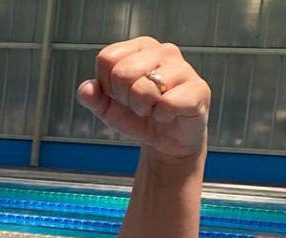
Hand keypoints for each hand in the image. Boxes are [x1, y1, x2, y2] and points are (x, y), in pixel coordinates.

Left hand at [77, 37, 210, 162]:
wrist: (166, 141)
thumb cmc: (139, 117)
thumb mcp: (108, 109)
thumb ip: (93, 97)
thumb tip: (86, 89)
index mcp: (140, 48)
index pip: (107, 58)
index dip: (107, 84)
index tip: (120, 95)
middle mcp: (163, 51)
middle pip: (123, 72)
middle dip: (125, 98)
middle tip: (139, 105)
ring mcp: (183, 68)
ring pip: (144, 88)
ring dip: (143, 108)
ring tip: (154, 109)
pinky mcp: (199, 89)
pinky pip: (167, 104)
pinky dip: (161, 116)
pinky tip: (169, 115)